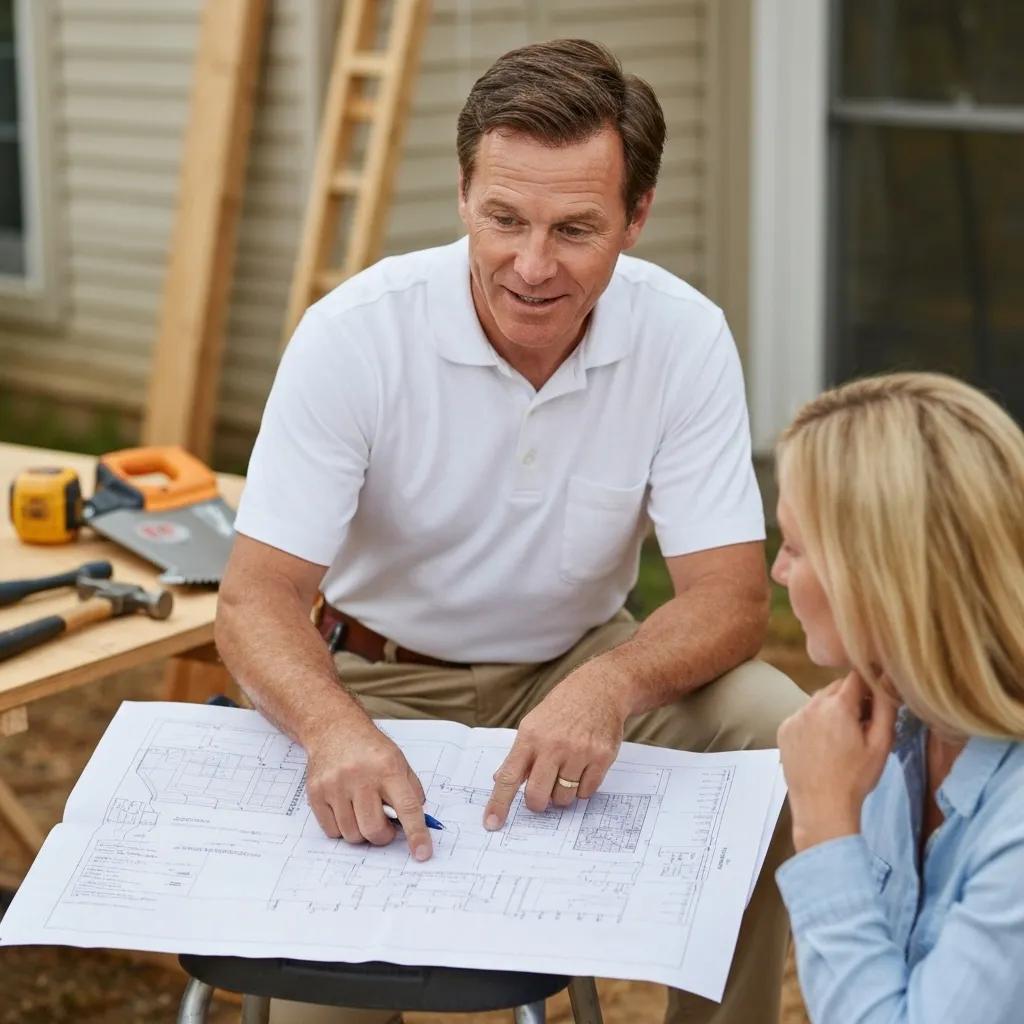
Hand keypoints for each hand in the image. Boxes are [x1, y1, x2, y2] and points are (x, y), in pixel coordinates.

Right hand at [303, 716, 432, 860]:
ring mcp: (336, 786)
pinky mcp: (316, 793)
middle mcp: (360, 777)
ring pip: (351, 834)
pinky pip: (332, 831)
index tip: (423, 853)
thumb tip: (416, 825)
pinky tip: (346, 809)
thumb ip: (411, 791)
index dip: (416, 834)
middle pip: (374, 829)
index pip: (407, 807)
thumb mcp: (399, 761)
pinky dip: (342, 828)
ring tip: (363, 812)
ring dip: (361, 832)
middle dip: (383, 836)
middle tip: (385, 826)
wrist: (335, 729)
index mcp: (388, 768)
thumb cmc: (370, 749)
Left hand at [484, 660, 629, 829]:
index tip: (491, 823)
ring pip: (564, 798)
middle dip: (538, 803)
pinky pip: (587, 792)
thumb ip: (518, 754)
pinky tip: (583, 767)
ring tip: (566, 772)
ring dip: (562, 794)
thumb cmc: (563, 708)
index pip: (509, 777)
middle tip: (542, 795)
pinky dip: (583, 787)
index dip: (499, 803)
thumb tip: (499, 779)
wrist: (600, 689)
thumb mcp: (534, 724)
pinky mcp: (602, 757)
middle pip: (538, 795)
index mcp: (530, 736)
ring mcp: (579, 751)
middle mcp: (554, 745)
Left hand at [777, 671, 896, 851]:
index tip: (875, 702)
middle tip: (862, 724)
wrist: (821, 807)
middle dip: (851, 699)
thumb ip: (885, 707)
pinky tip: (822, 745)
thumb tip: (887, 679)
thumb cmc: (856, 778)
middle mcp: (811, 705)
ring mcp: (794, 717)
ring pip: (818, 701)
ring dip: (831, 710)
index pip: (856, 677)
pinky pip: (803, 715)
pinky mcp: (783, 729)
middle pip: (836, 688)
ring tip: (842, 738)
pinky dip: (814, 722)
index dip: (869, 686)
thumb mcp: (880, 744)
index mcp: (837, 706)